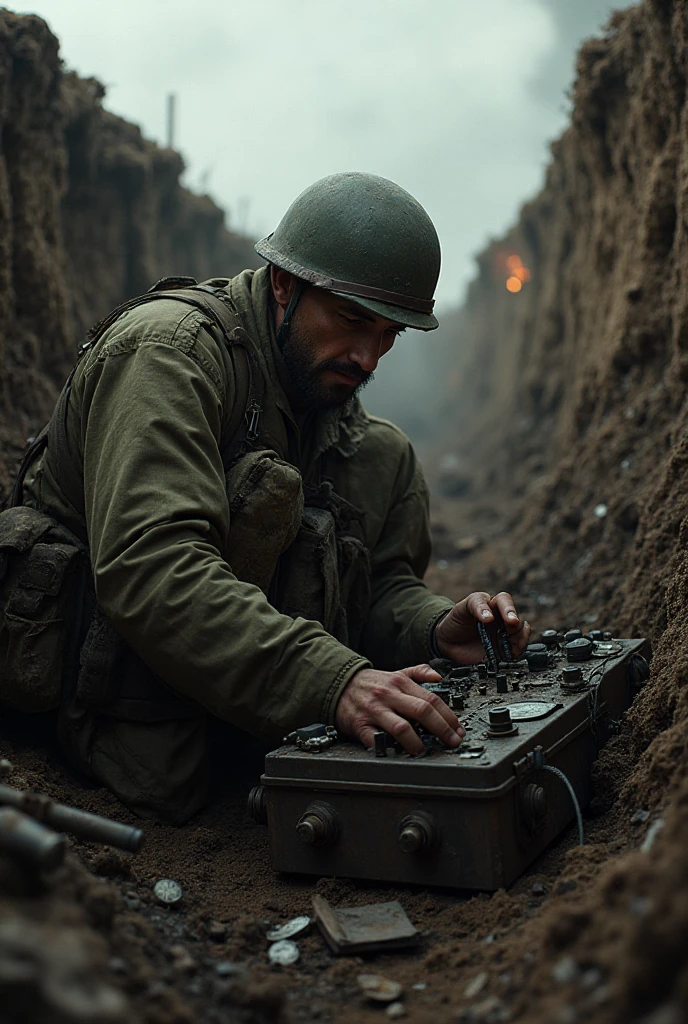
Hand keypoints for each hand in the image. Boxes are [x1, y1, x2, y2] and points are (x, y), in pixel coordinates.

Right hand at [334, 664, 465, 755]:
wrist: (338, 685)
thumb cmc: (370, 684)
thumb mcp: (395, 673)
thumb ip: (418, 673)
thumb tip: (439, 676)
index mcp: (400, 683)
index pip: (431, 699)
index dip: (449, 716)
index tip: (458, 729)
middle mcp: (389, 695)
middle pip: (422, 711)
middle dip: (442, 729)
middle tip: (451, 741)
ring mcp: (375, 710)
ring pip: (401, 727)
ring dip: (416, 742)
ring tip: (423, 750)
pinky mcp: (360, 724)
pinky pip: (375, 739)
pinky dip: (387, 747)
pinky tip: (397, 753)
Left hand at [434, 591, 530, 663]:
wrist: (449, 642)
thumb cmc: (456, 621)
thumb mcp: (461, 608)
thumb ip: (475, 606)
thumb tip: (490, 616)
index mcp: (491, 605)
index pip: (505, 601)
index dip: (508, 609)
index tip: (506, 620)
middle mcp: (501, 619)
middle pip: (517, 619)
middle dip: (516, 626)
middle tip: (510, 631)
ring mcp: (503, 634)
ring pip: (521, 633)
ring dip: (520, 639)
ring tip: (512, 645)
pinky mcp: (503, 649)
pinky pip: (518, 649)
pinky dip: (518, 652)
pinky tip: (512, 653)